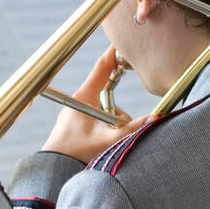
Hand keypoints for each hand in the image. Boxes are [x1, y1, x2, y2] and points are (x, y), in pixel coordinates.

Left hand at [42, 46, 148, 163]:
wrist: (53, 167)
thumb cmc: (75, 152)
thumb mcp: (106, 140)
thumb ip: (132, 129)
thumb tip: (155, 119)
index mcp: (84, 97)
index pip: (102, 68)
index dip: (115, 53)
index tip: (125, 41)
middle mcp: (81, 101)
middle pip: (109, 93)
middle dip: (121, 106)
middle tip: (128, 108)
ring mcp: (80, 112)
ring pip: (108, 110)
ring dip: (115, 123)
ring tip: (107, 142)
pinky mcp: (80, 124)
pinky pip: (102, 120)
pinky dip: (109, 130)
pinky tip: (104, 144)